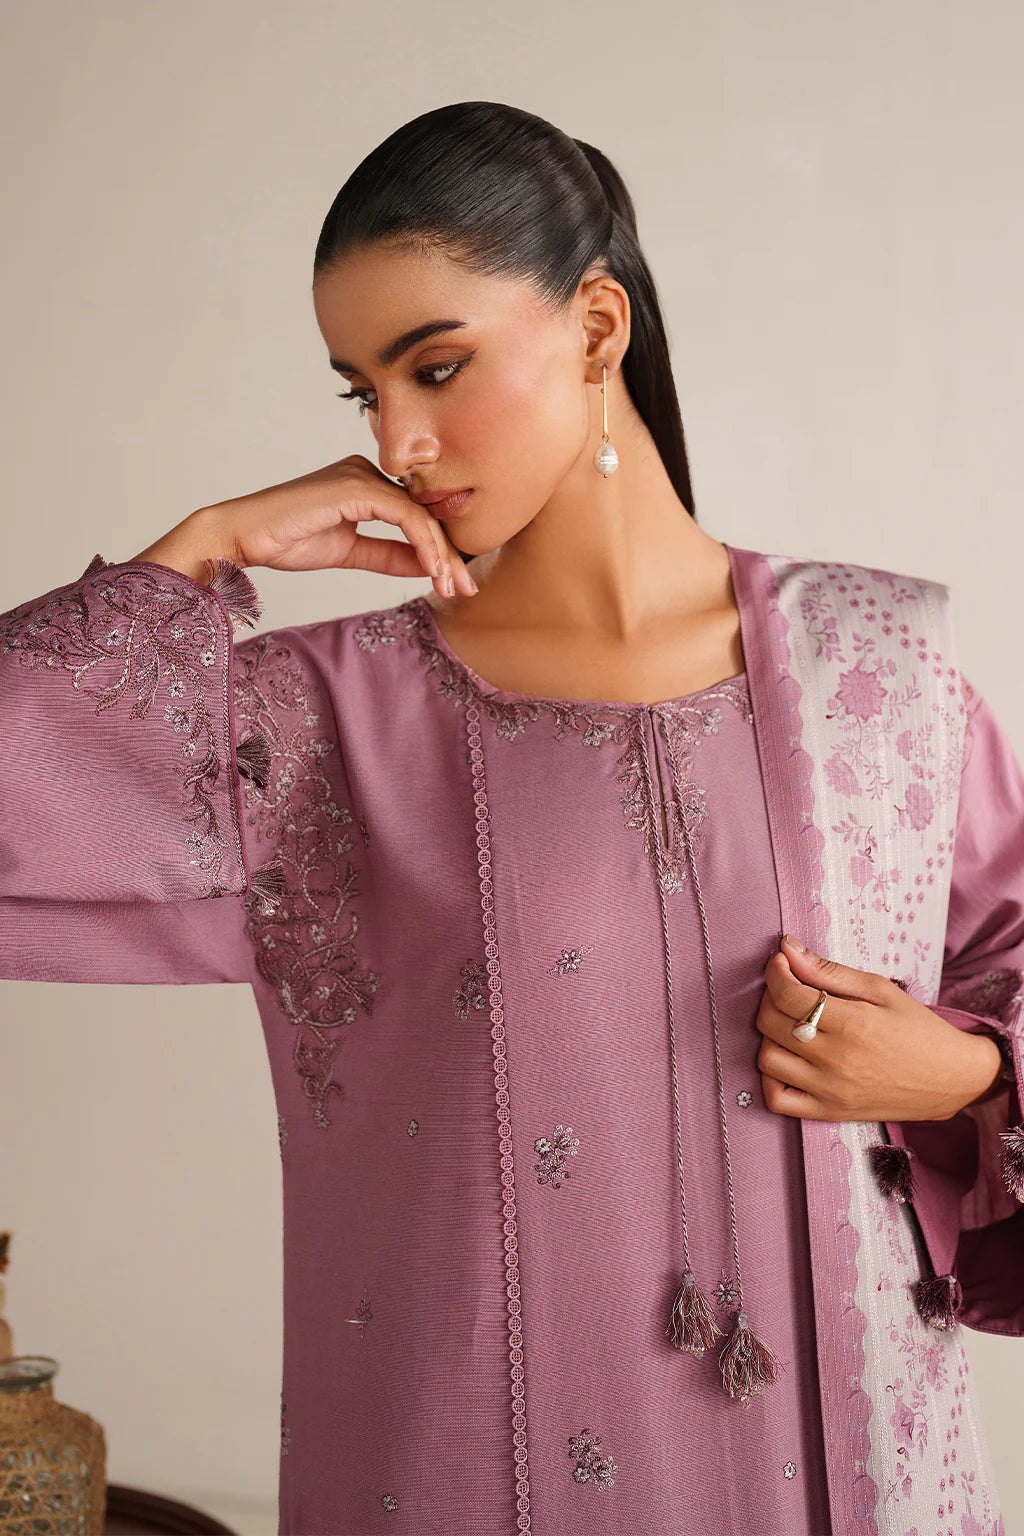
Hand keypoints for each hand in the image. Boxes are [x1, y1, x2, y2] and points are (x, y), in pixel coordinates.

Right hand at [134, 454, 477, 600]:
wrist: (242, 535)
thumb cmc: (286, 540)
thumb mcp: (349, 552)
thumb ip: (387, 555)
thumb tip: (426, 567)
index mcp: (365, 484)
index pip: (415, 515)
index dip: (440, 549)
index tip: (457, 582)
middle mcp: (367, 472)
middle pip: (424, 513)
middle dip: (449, 554)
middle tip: (467, 588)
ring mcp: (361, 475)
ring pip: (420, 515)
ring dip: (441, 555)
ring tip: (453, 587)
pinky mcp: (356, 486)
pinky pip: (405, 516)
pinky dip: (424, 545)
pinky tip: (433, 571)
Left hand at [754, 934, 1002, 1121]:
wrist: (950, 1079)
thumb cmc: (918, 1028)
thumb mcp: (880, 989)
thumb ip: (829, 970)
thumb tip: (787, 948)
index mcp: (853, 1024)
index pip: (787, 994)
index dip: (775, 971)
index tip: (781, 962)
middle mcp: (836, 1061)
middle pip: (770, 1023)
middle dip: (771, 996)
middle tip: (789, 989)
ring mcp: (830, 1091)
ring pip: (767, 1059)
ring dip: (769, 1035)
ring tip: (791, 1023)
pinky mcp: (829, 1113)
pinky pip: (776, 1099)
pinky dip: (770, 1079)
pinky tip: (788, 1059)